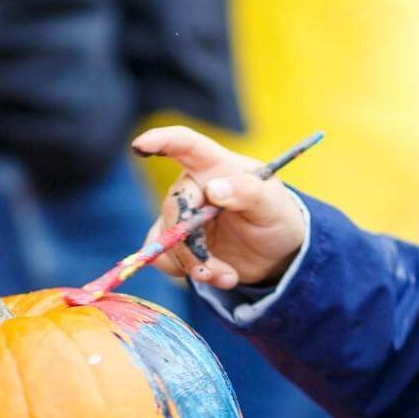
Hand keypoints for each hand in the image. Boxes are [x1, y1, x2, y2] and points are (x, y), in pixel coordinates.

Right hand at [132, 126, 305, 288]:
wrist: (276, 253)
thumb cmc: (275, 216)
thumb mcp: (273, 204)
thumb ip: (248, 192)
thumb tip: (213, 189)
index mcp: (217, 166)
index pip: (186, 145)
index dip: (163, 140)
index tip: (142, 144)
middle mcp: (194, 187)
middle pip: (174, 207)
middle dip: (191, 243)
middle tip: (217, 269)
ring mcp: (182, 215)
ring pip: (166, 238)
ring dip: (194, 264)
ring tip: (227, 276)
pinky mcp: (177, 242)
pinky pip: (163, 258)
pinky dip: (186, 272)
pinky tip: (216, 276)